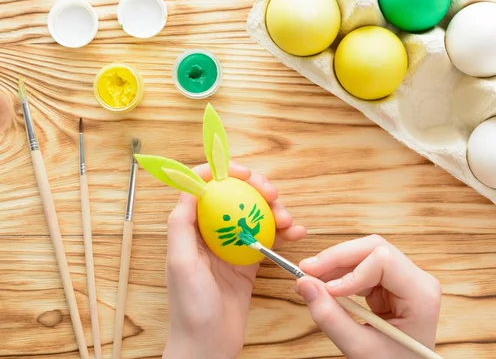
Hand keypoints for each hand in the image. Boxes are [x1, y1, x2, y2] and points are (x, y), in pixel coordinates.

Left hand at [163, 161, 305, 358]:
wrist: (209, 344)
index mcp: (191, 229)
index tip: (245, 173)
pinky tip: (296, 232)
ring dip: (274, 209)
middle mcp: (212, 233)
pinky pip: (269, 238)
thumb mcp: (180, 262)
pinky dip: (283, 232)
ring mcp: (232, 246)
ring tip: (289, 219)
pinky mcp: (249, 261)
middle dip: (256, 188)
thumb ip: (181, 224)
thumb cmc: (190, 306)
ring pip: (255, 214)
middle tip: (272, 194)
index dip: (222, 172)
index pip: (204, 188)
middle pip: (235, 196)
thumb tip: (192, 187)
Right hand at [295, 235, 440, 358]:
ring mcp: (404, 280)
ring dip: (334, 265)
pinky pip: (361, 269)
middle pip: (373, 249)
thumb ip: (331, 317)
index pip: (383, 260)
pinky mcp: (389, 285)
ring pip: (364, 255)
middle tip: (306, 270)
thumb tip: (304, 284)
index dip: (350, 271)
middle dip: (337, 258)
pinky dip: (339, 276)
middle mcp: (417, 280)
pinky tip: (323, 286)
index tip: (327, 290)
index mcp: (421, 294)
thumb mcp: (361, 348)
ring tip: (308, 279)